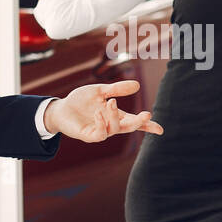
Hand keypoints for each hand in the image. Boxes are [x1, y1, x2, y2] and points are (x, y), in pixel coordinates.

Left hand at [44, 80, 162, 141]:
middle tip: (146, 114)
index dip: (147, 126)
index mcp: (115, 115)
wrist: (61, 108)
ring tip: (111, 102)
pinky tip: (99, 113)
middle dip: (139, 123)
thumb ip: (117, 89)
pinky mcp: (89, 135)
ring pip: (115, 129)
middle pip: (129, 127)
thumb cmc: (80, 101)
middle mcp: (110, 125)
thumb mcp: (100, 91)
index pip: (134, 122)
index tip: (160, 130)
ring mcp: (100, 131)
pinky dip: (102, 124)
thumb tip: (137, 85)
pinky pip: (100, 134)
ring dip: (115, 116)